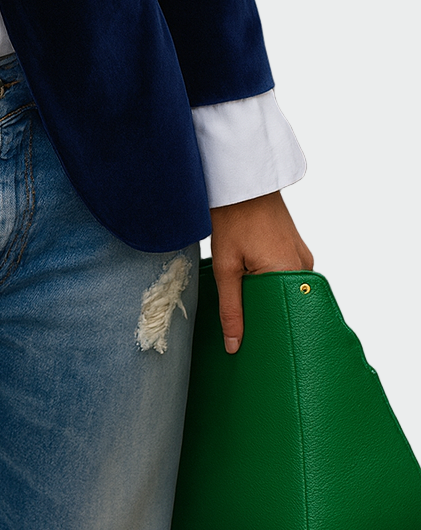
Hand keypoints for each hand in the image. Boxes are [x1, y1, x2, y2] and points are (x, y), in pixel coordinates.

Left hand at [209, 190, 313, 353]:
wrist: (241, 182)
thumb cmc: (234, 219)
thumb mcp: (227, 268)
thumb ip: (231, 308)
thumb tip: (234, 345)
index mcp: (290, 273)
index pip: (289, 318)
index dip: (271, 333)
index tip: (258, 347)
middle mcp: (303, 266)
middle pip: (289, 305)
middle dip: (269, 318)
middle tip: (249, 333)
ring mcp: (301, 256)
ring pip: (287, 290)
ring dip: (269, 299)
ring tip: (248, 308)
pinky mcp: (294, 248)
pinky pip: (287, 275)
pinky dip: (272, 283)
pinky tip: (253, 285)